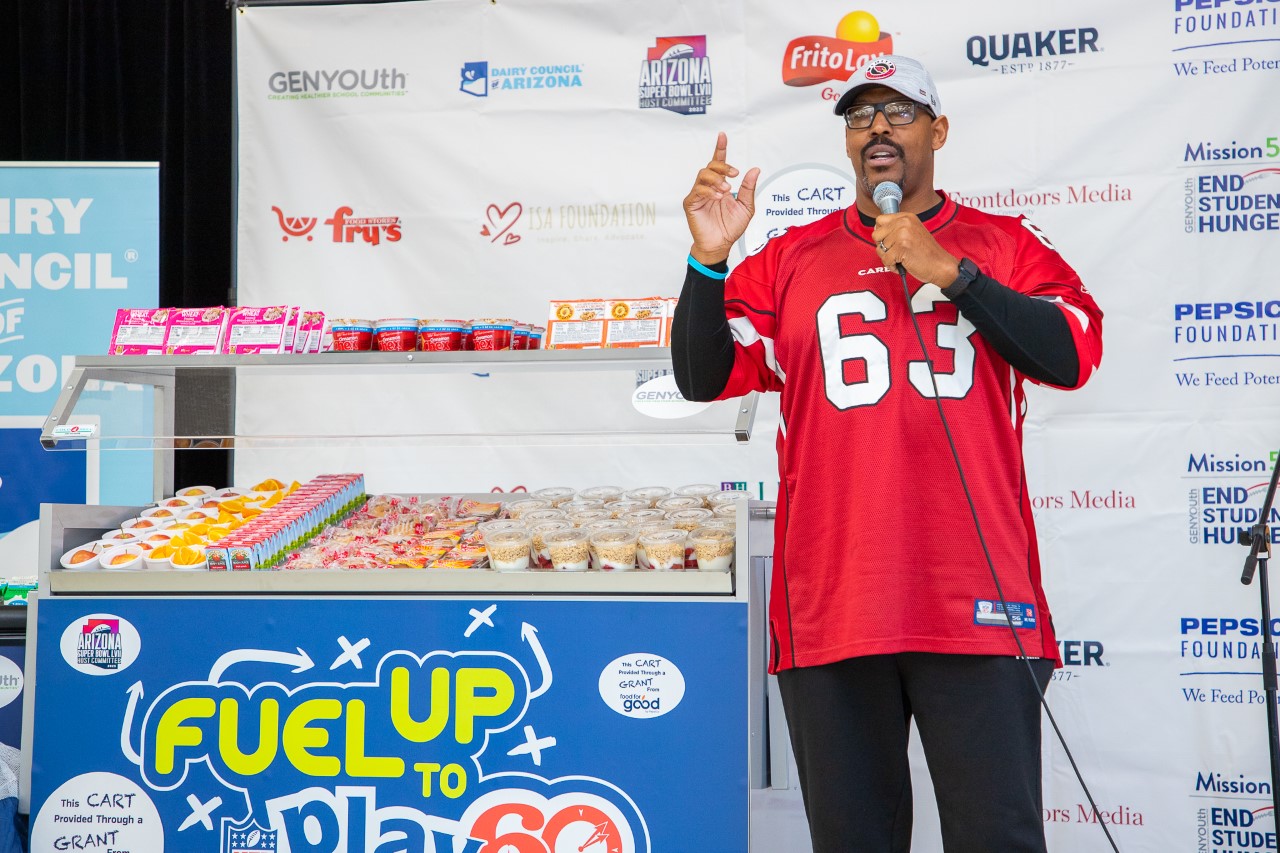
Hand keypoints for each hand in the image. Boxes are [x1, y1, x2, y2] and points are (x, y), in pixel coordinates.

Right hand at [683, 132, 759, 265]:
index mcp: (721, 185)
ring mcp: (698, 194)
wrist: (720, 244)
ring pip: (703, 175)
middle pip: (710, 166)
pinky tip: (717, 197)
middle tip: (734, 174)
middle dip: (723, 166)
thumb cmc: (731, 227)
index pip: (719, 163)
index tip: (722, 136)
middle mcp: (709, 187)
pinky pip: (697, 191)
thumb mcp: (746, 207)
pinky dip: (708, 191)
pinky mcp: (691, 203)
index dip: (720, 149)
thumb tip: (754, 169)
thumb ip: (749, 188)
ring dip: (716, 179)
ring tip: (726, 190)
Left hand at [871, 213, 960, 285]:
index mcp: (906, 217)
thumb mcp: (912, 232)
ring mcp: (902, 234)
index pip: (879, 220)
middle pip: (876, 235)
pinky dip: (892, 266)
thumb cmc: (926, 252)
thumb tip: (876, 231)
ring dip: (888, 258)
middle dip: (883, 247)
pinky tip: (902, 265)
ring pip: (879, 249)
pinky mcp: (902, 247)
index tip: (890, 241)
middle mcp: (904, 222)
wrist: (940, 265)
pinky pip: (885, 259)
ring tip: (902, 259)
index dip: (881, 233)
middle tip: (896, 252)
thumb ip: (896, 228)